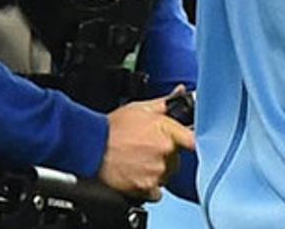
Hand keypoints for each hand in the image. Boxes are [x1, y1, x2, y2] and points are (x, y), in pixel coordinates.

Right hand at [97, 86, 195, 200]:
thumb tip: (181, 93)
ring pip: (166, 175)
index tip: (183, 142)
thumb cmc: (112, 128)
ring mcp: (155, 172)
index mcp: (166, 132)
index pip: (193, 141)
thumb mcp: (140, 108)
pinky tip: (136, 173)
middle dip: (166, 155)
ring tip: (138, 160)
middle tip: (148, 148)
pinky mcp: (145, 188)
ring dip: (157, 170)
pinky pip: (156, 191)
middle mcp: (164, 153)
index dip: (188, 142)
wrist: (91, 147)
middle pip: (177, 159)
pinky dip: (148, 186)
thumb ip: (165, 102)